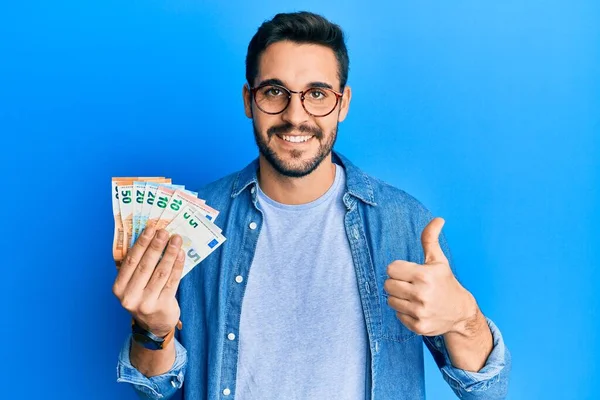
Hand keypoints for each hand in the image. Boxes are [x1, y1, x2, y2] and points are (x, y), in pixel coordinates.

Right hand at [112, 228, 184, 336]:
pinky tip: (181, 254)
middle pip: (146, 265)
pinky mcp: (162, 306)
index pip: (131, 261)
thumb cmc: (143, 297)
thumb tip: (150, 237)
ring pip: (161, 272)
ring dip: (169, 253)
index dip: (141, 243)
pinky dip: (177, 266)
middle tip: (165, 231)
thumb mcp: (133, 284)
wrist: (154, 325)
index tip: (150, 228)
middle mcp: (130, 297)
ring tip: (176, 239)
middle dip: (156, 246)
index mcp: (119, 288)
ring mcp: (146, 303)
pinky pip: (172, 281)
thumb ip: (137, 266)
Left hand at [384, 217, 476, 335]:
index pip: (391, 269)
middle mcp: (421, 294)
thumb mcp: (438, 260)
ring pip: (390, 301)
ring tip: (414, 297)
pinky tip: (417, 309)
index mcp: (424, 275)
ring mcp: (420, 312)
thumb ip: (430, 239)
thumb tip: (438, 218)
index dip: (398, 269)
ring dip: (399, 298)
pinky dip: (405, 312)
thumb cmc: (445, 282)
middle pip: (387, 285)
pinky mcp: (418, 327)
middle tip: (410, 285)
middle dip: (396, 283)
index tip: (410, 273)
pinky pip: (398, 315)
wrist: (461, 312)